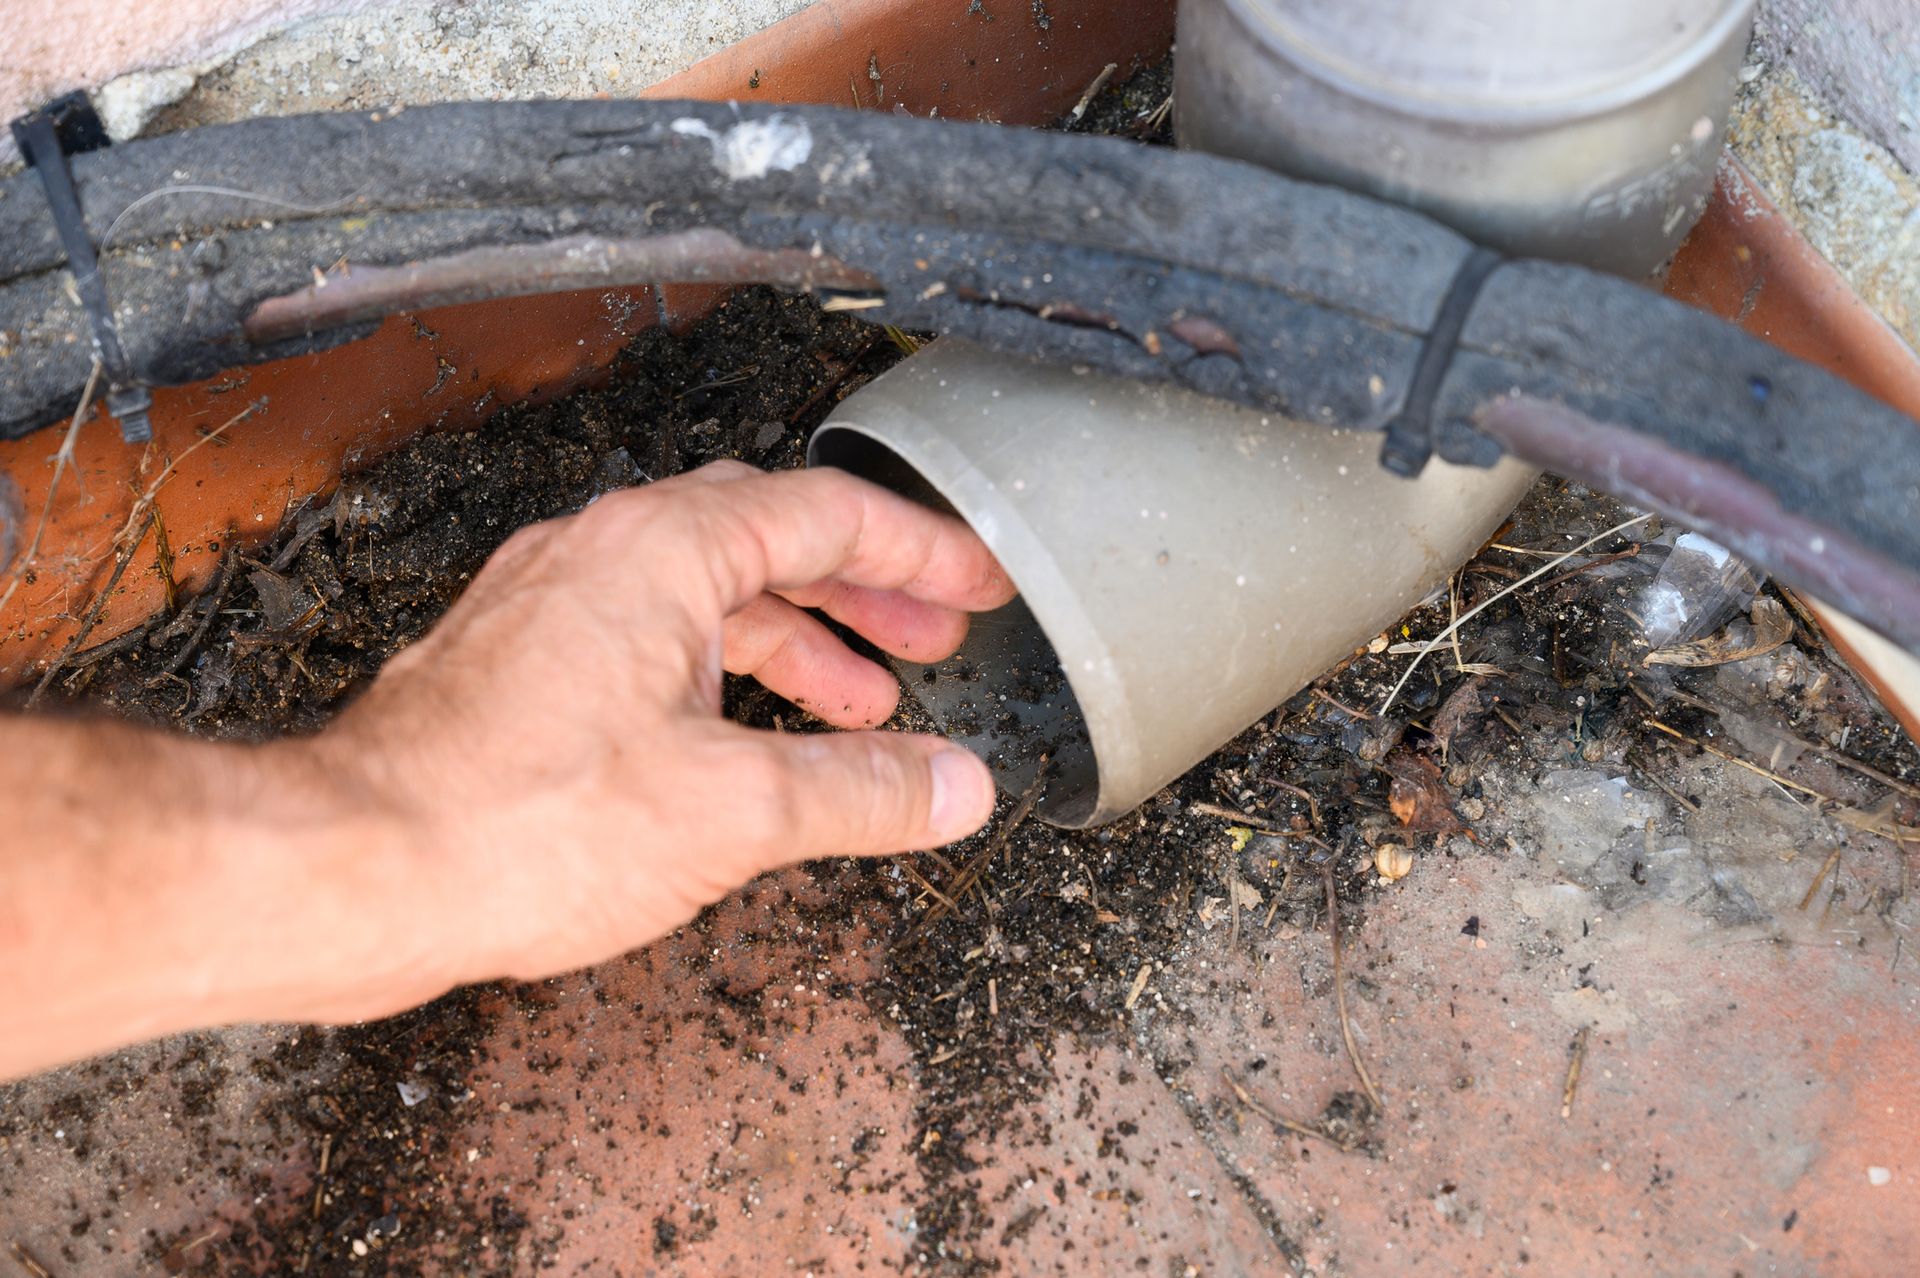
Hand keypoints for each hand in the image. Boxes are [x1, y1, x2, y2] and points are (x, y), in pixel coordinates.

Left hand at [308, 460, 1011, 1008]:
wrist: (350, 871)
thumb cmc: (512, 823)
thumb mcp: (734, 812)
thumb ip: (862, 793)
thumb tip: (956, 787)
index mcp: (661, 551)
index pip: (827, 515)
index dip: (921, 549)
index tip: (979, 580)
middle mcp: (601, 556)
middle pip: (767, 543)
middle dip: (864, 592)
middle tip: (935, 632)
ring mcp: (552, 609)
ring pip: (706, 597)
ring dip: (797, 642)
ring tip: (864, 705)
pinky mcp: (520, 670)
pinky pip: (652, 643)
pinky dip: (724, 678)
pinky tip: (749, 739)